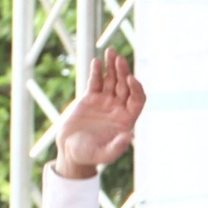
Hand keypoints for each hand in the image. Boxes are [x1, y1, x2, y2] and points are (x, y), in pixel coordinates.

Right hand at [54, 53, 144, 176]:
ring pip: (111, 80)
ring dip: (112, 66)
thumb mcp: (104, 154)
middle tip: (118, 59)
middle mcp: (118, 108)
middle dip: (123, 71)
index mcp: (126, 120)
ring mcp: (105, 102)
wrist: (70, 150)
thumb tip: (130, 136)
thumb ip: (117, 147)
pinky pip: (96, 82)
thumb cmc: (89, 155)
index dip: (136, 88)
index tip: (130, 79)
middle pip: (125, 85)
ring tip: (110, 52)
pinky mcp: (90, 98)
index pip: (137, 99)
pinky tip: (97, 62)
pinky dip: (96, 72)